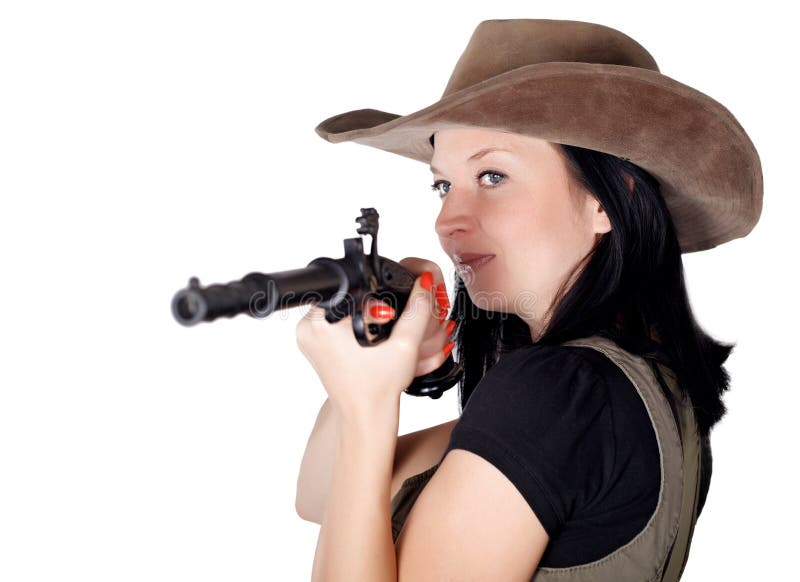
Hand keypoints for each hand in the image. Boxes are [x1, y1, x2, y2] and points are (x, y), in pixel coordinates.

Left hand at [295, 270, 446, 419]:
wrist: (366, 416)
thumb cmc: (378, 389)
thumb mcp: (405, 345)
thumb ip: (417, 309)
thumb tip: (423, 284)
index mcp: (322, 323)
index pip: (352, 289)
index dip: (376, 296)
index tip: (388, 314)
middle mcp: (309, 329)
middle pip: (346, 297)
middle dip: (369, 306)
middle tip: (386, 325)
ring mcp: (308, 339)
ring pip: (341, 309)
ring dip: (361, 316)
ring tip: (376, 339)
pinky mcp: (314, 346)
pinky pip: (335, 324)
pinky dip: (352, 328)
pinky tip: (366, 344)